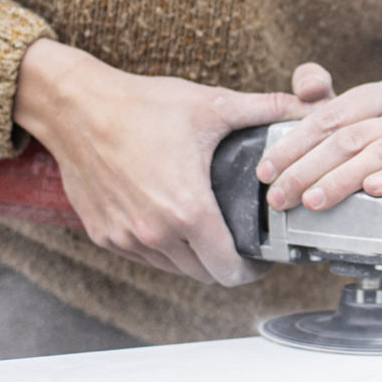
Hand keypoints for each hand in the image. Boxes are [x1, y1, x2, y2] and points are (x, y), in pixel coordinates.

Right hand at [13, 38, 303, 286]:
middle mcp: (154, 234)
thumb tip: (305, 108)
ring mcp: (125, 238)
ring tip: (206, 228)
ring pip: (172, 268)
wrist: (76, 107)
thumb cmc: (141, 106)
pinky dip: (160, 247)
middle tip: (237, 241)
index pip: (228, 272)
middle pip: (204, 275)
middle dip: (225, 264)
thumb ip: (264, 109)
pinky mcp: (103, 234)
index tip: (260, 258)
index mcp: (188, 211)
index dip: (251, 271)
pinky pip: (142, 255)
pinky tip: (169, 219)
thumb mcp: (211, 105)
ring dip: (192, 257)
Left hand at [256, 63, 381, 227]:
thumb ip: (320, 104)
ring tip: (313, 201)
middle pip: (351, 136)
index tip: (265, 172)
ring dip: (342, 179)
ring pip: (381, 153)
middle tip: (280, 197)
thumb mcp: (342, 132)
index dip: (293, 143)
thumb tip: (308, 85)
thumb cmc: (371, 165)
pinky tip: (372, 189)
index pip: (331, 115)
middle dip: (308, 168)